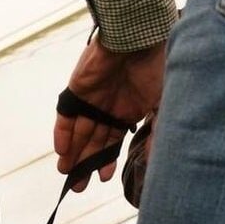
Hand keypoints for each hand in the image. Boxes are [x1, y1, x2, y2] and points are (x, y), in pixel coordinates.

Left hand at [54, 37, 164, 191]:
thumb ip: (156, 133)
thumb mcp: (162, 105)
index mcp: (129, 111)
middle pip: (93, 140)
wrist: (139, 38)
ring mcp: (92, 99)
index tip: (102, 179)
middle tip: (78, 186)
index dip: (106, 160)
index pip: (113, 141)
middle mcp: (109, 107)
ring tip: (67, 173)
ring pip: (78, 131)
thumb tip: (155, 163)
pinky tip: (62, 151)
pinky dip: (63, 133)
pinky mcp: (77, 90)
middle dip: (86, 163)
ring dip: (72, 153)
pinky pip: (66, 115)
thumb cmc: (157, 67)